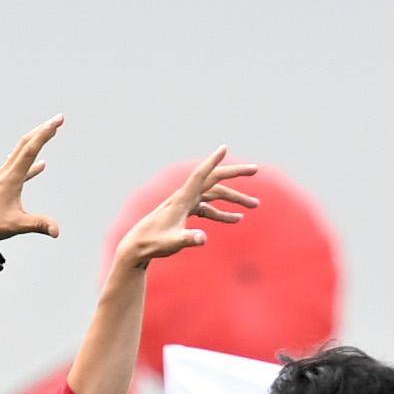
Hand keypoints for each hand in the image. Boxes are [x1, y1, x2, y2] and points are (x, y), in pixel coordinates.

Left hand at [0, 120, 67, 242]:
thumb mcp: (15, 225)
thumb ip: (38, 225)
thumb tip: (58, 232)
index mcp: (11, 177)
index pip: (31, 149)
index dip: (45, 133)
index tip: (58, 121)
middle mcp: (6, 172)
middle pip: (25, 144)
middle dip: (43, 130)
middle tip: (58, 119)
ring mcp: (2, 177)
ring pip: (21, 152)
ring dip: (36, 141)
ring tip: (49, 132)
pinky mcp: (1, 184)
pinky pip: (20, 168)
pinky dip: (32, 164)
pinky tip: (41, 165)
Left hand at [96, 150, 248, 296]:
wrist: (137, 247)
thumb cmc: (153, 243)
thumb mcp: (173, 243)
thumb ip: (188, 239)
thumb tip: (202, 238)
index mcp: (182, 199)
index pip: (200, 175)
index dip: (213, 160)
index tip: (224, 147)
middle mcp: (184, 197)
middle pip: (214, 180)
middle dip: (235, 173)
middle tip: (256, 169)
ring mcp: (185, 204)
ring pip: (215, 195)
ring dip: (235, 199)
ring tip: (255, 205)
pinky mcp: (185, 213)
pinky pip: (209, 208)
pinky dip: (223, 212)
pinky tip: (237, 219)